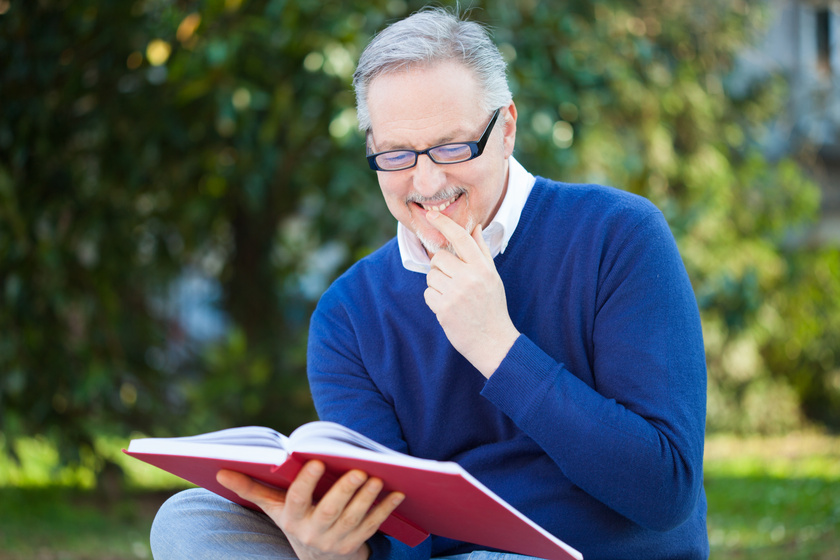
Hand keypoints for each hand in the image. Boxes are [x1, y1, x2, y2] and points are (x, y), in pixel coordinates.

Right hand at [217, 461, 404, 559]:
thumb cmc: (294, 520)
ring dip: (367, 499)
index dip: (307, 482)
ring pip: (354, 519)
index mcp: (292, 519)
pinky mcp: (357, 543)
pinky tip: (398, 492)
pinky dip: (386, 509)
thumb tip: (220, 469)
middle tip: (358, 471)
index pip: (297, 500)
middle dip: (344, 492)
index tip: (317, 461)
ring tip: (377, 477)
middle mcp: (314, 532)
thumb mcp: (273, 508)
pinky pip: (374, 526)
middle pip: (330, 512)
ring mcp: (338, 540)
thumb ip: (251, 488)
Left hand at [423, 210, 519, 377]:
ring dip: (437, 285)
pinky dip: (434, 300)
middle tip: (451, 280)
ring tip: (453, 297)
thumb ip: (481, 251)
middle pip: (439, 258)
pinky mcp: (444, 309)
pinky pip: (427, 294)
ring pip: (431, 276)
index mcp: (483, 268)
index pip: (461, 238)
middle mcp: (470, 278)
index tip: (431, 215)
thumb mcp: (492, 277)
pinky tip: (448, 308)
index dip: (444, 224)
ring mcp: (456, 293)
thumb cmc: (492, 307)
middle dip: (440, 267)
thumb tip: (475, 226)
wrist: (493, 342)